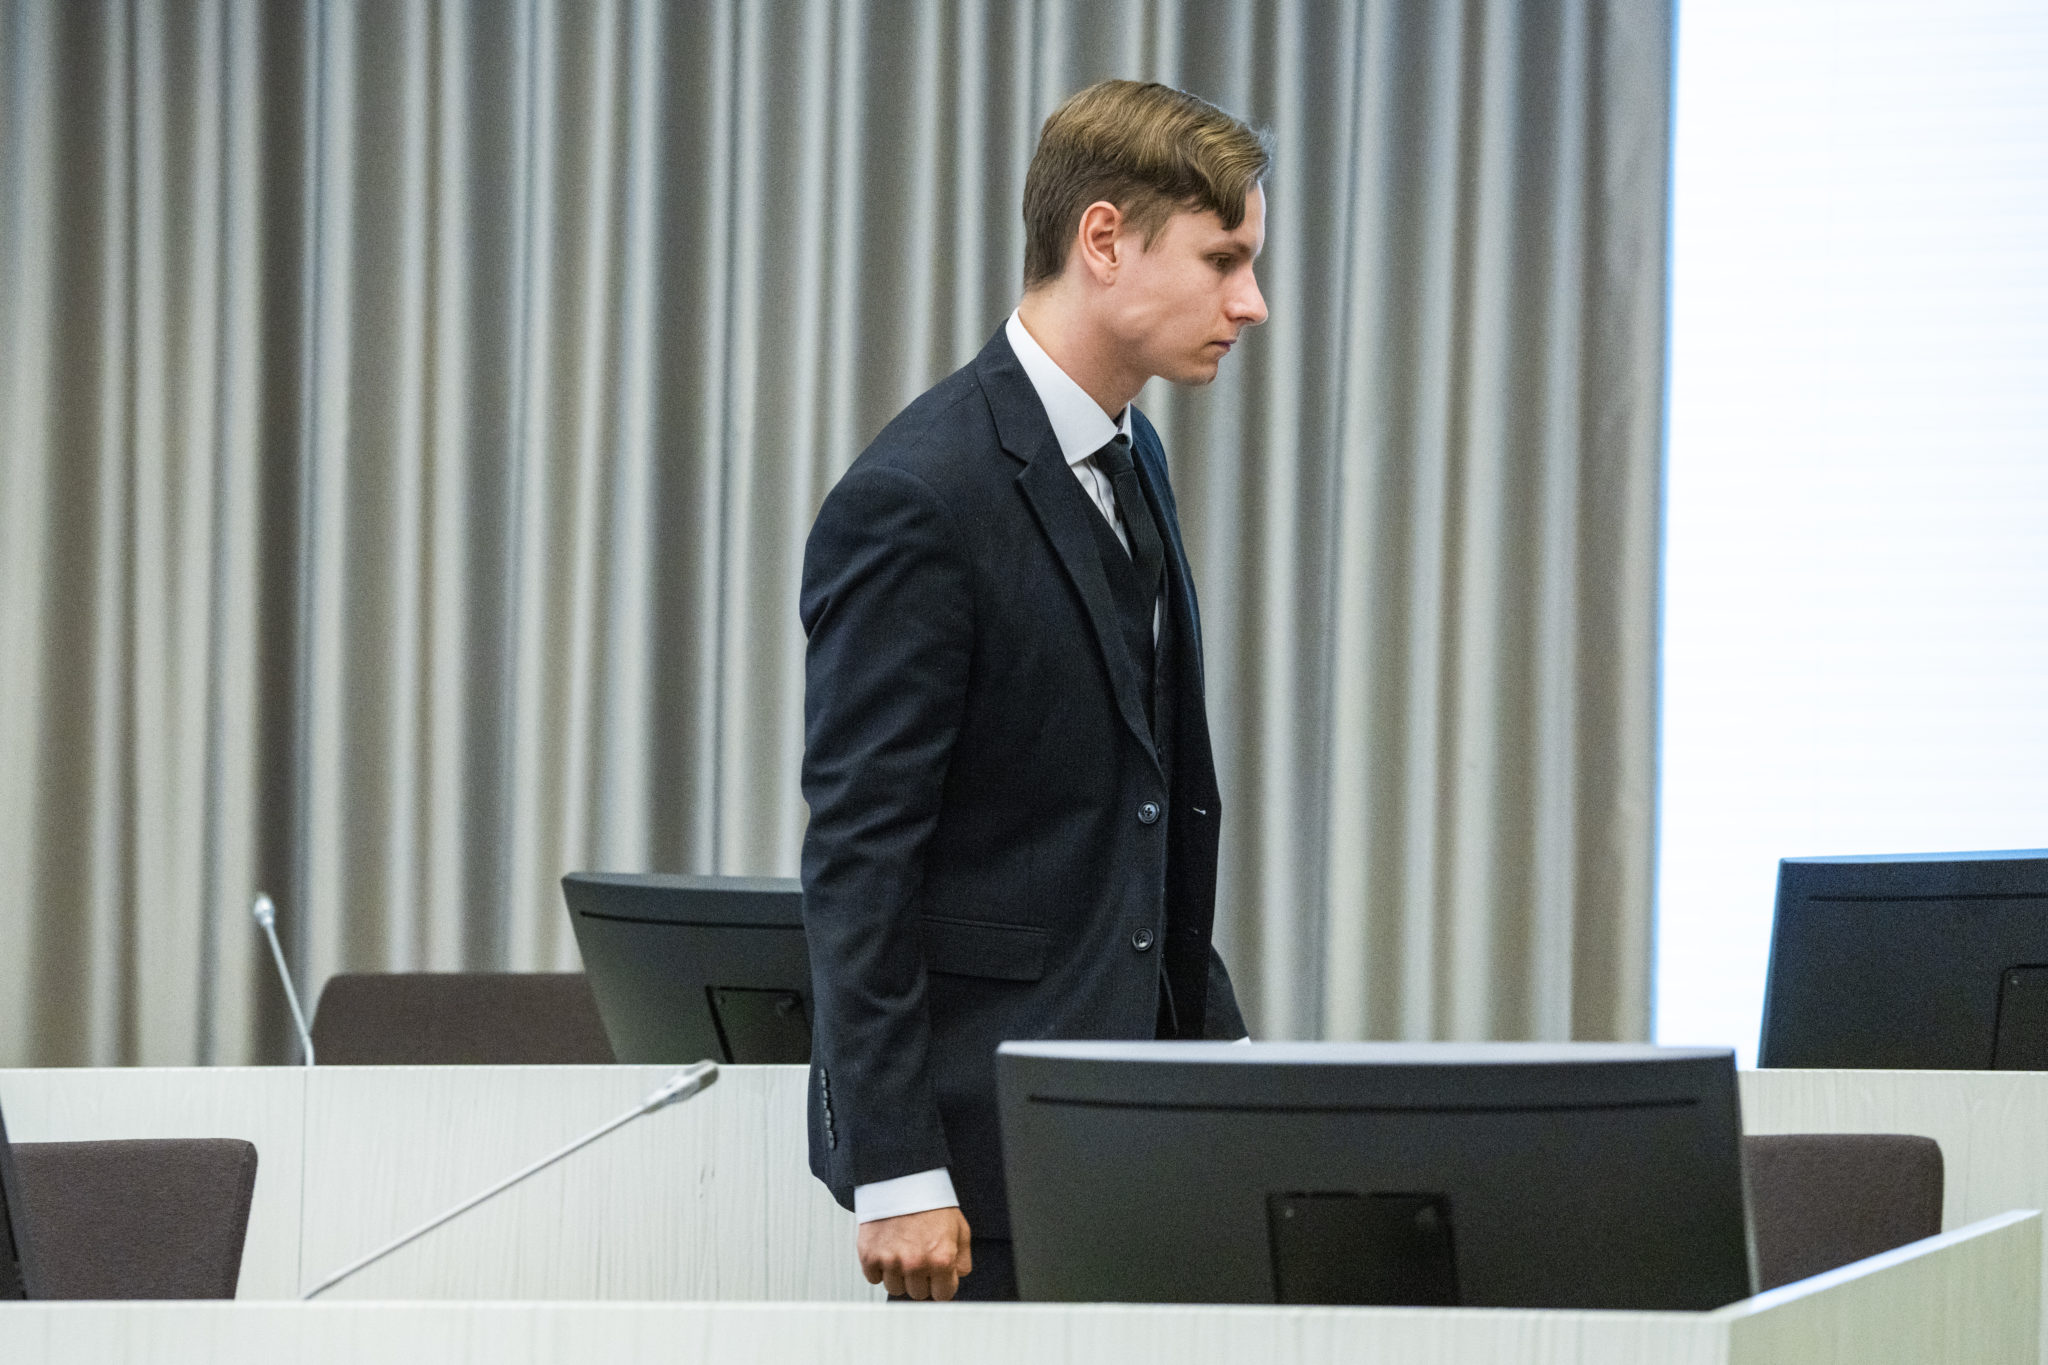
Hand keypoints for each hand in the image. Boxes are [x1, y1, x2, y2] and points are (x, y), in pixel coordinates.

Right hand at [857, 1206, 972, 1299]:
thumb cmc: (930, 1201)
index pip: (943, 1295)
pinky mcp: (869, 1255)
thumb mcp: (959, 1227)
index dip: (941, 1285)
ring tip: (902, 1252)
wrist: (900, 1178)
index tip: (937, 1277)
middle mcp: (916, 1263)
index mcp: (941, 1258)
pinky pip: (873, 1279)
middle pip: (918, 1294)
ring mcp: (891, 1260)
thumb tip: (957, 1277)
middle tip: (918, 1258)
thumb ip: (962, 1258)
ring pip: (895, 1289)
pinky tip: (887, 1250)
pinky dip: (878, 1269)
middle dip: (921, 1280)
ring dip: (899, 1275)